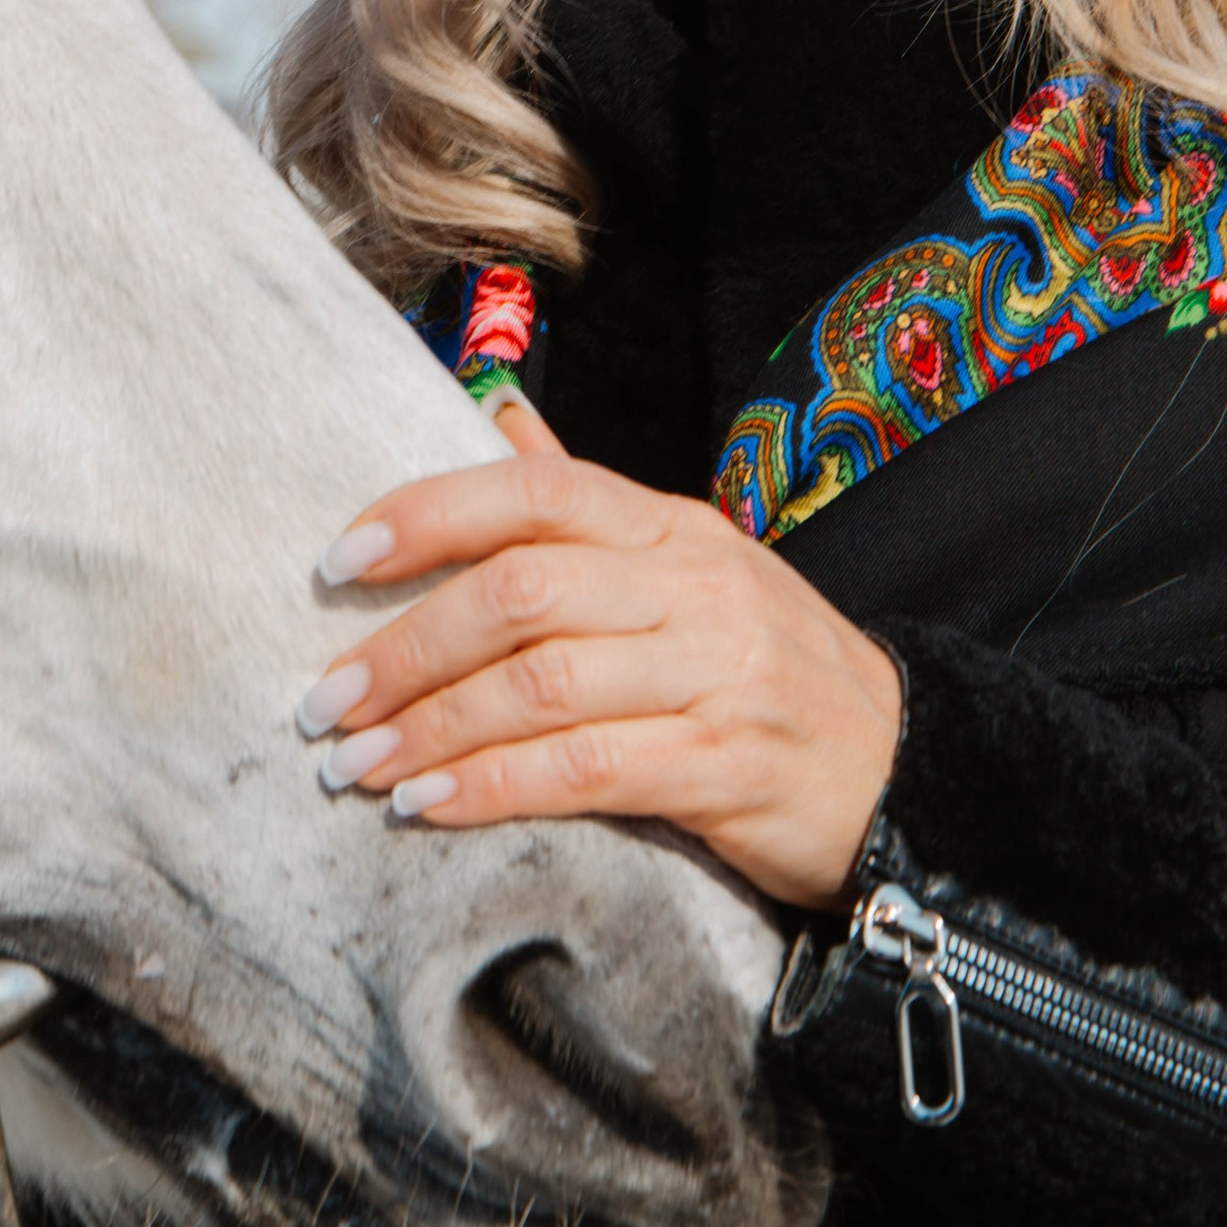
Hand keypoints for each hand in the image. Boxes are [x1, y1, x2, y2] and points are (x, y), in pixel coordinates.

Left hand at [292, 400, 901, 908]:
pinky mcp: (723, 765)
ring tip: (355, 767)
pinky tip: (430, 809)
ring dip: (430, 728)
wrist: (902, 770)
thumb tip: (496, 416)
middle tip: (323, 700)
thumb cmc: (766, 667)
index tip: (336, 561)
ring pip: (541, 683)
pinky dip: (494, 788)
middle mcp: (693, 586)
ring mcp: (713, 673)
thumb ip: (586, 508)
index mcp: (671, 528)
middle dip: (406, 646)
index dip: (427, 515)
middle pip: (522, 591)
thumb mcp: (691, 566)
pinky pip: (585, 770)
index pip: (537, 490)